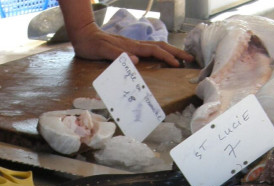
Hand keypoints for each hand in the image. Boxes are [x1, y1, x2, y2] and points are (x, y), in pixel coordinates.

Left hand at [69, 22, 193, 66]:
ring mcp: (132, 45)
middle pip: (160, 46)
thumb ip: (117, 56)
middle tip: (191, 59)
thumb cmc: (91, 45)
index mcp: (130, 47)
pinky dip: (161, 52)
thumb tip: (136, 61)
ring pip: (156, 46)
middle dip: (176, 52)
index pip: (154, 51)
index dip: (167, 57)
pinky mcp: (129, 47)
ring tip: (182, 58)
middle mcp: (134, 45)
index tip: (177, 64)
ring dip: (171, 51)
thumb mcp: (101, 51)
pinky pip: (149, 49)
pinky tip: (164, 56)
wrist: (83, 34)